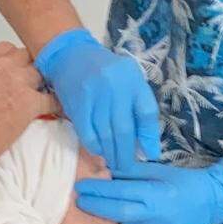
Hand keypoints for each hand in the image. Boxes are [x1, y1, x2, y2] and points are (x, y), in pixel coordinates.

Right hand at [0, 43, 58, 171]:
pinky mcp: (30, 103)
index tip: (14, 68)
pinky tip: (59, 107)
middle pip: (26, 57)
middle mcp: (1, 67)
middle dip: (28, 67)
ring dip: (41, 82)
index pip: (7, 48)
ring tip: (42, 92)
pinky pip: (52, 99)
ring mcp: (17, 84)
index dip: (13, 59)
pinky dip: (56, 103)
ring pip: (40, 73)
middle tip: (29, 80)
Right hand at [35, 29, 160, 170]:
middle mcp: (115, 87)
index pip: (146, 113)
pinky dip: (94, 147)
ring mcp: (95, 96)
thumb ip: (139, 107)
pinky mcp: (77, 104)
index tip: (150, 154)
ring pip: (106, 134)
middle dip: (127, 153)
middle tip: (127, 167)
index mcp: (133, 80)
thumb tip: (146, 145)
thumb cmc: (107, 72)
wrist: (72, 56)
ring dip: (111, 154)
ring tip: (114, 164)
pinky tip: (99, 152)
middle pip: (125, 129)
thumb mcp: (129, 80)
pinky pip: (87, 133)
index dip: (149, 137)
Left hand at [74, 159, 222, 223]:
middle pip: (117, 213)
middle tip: (79, 200)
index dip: (98, 190)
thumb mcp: (156, 170)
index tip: (80, 187)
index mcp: (156, 194)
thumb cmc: (181, 181)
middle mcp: (158, 217)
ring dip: (117, 219)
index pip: (120, 192)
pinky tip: (138, 221)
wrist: (211, 202)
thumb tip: (102, 169)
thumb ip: (130, 171)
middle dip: (96, 207)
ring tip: (117, 209)